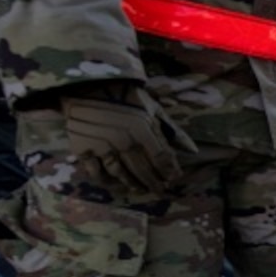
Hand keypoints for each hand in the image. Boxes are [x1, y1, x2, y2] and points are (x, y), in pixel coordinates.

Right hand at [58, 89, 195, 194]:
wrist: (88, 86)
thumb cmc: (127, 96)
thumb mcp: (154, 109)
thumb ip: (173, 131)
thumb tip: (193, 151)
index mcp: (142, 129)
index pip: (160, 157)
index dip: (169, 170)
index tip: (173, 178)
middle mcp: (122, 140)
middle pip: (142, 169)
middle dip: (153, 182)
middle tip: (160, 190)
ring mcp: (100, 146)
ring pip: (120, 173)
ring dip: (133, 184)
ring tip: (141, 190)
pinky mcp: (82, 148)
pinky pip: (95, 172)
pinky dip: (106, 181)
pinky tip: (115, 184)